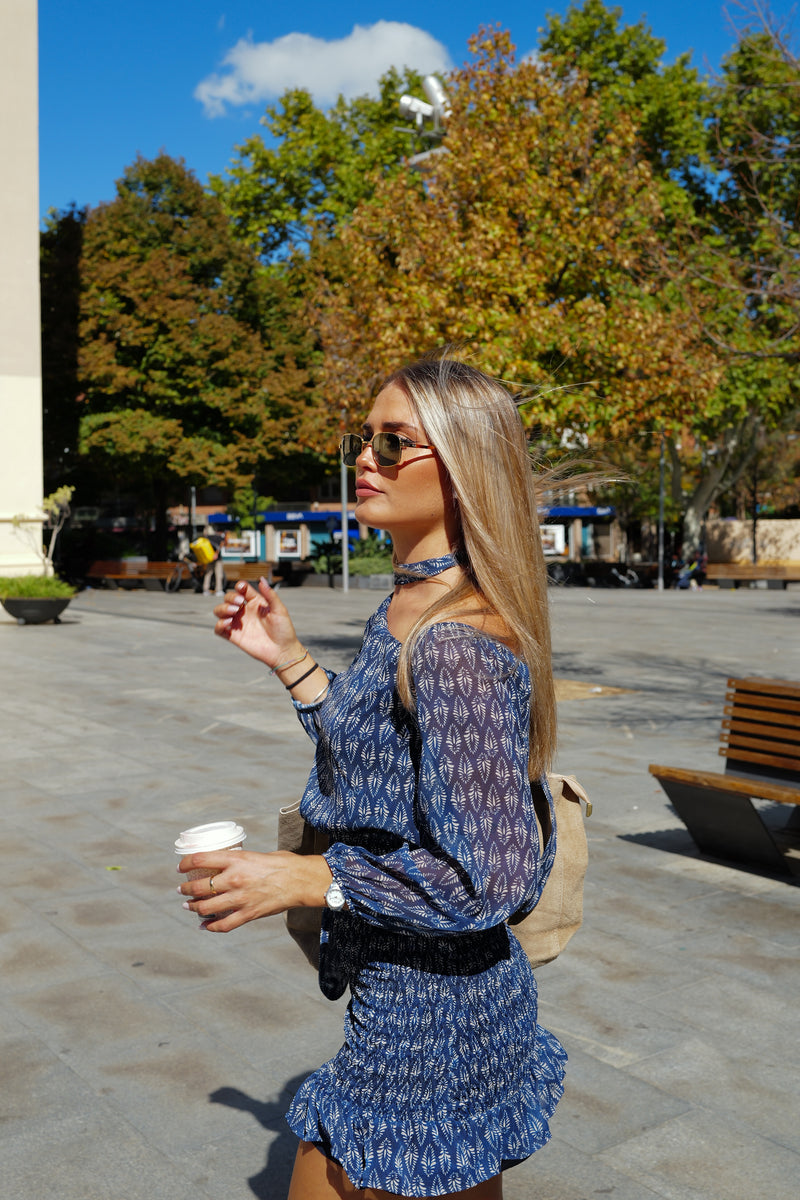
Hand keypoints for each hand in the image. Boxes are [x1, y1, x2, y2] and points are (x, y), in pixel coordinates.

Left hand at [177, 849, 332, 932]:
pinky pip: (223, 924)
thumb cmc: (283, 864)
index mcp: (236, 860)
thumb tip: (227, 864)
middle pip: (198, 887)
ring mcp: (240, 898)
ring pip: (205, 907)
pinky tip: (204, 925)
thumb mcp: (256, 855)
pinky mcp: (248, 914)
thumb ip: (239, 861)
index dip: (185, 864)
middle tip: (181, 890)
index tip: (180, 867)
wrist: (301, 881)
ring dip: (193, 907)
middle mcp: (234, 879)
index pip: (200, 860)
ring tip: (188, 906)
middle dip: (185, 889)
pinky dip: (210, 926)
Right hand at [213, 578, 301, 668]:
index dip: (239, 586)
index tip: (241, 588)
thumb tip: (261, 580)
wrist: (282, 651)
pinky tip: (229, 623)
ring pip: (220, 611)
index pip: (242, 589)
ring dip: (222, 608)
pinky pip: (219, 629)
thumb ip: (270, 595)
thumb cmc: (284, 630)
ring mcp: (238, 623)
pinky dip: (219, 624)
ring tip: (233, 612)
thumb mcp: (279, 610)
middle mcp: (245, 611)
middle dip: (230, 598)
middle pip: (228, 598)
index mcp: (255, 603)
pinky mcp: (234, 636)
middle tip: (239, 604)